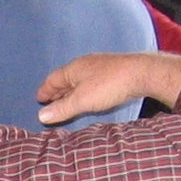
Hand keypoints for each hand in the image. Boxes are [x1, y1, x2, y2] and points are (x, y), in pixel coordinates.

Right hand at [36, 52, 180, 123]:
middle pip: (65, 78)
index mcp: (73, 68)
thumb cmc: (110, 85)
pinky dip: (84, 89)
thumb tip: (41, 116)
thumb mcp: (82, 100)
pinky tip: (89, 95)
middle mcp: (84, 64)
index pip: (52, 79)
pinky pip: (91, 80)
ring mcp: (99, 66)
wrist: (142, 73)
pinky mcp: (113, 71)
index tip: (39, 99)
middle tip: (50, 102)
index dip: (45, 90)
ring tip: (68, 101)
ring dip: (71, 90)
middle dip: (57, 91)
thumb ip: (62, 109)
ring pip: (79, 79)